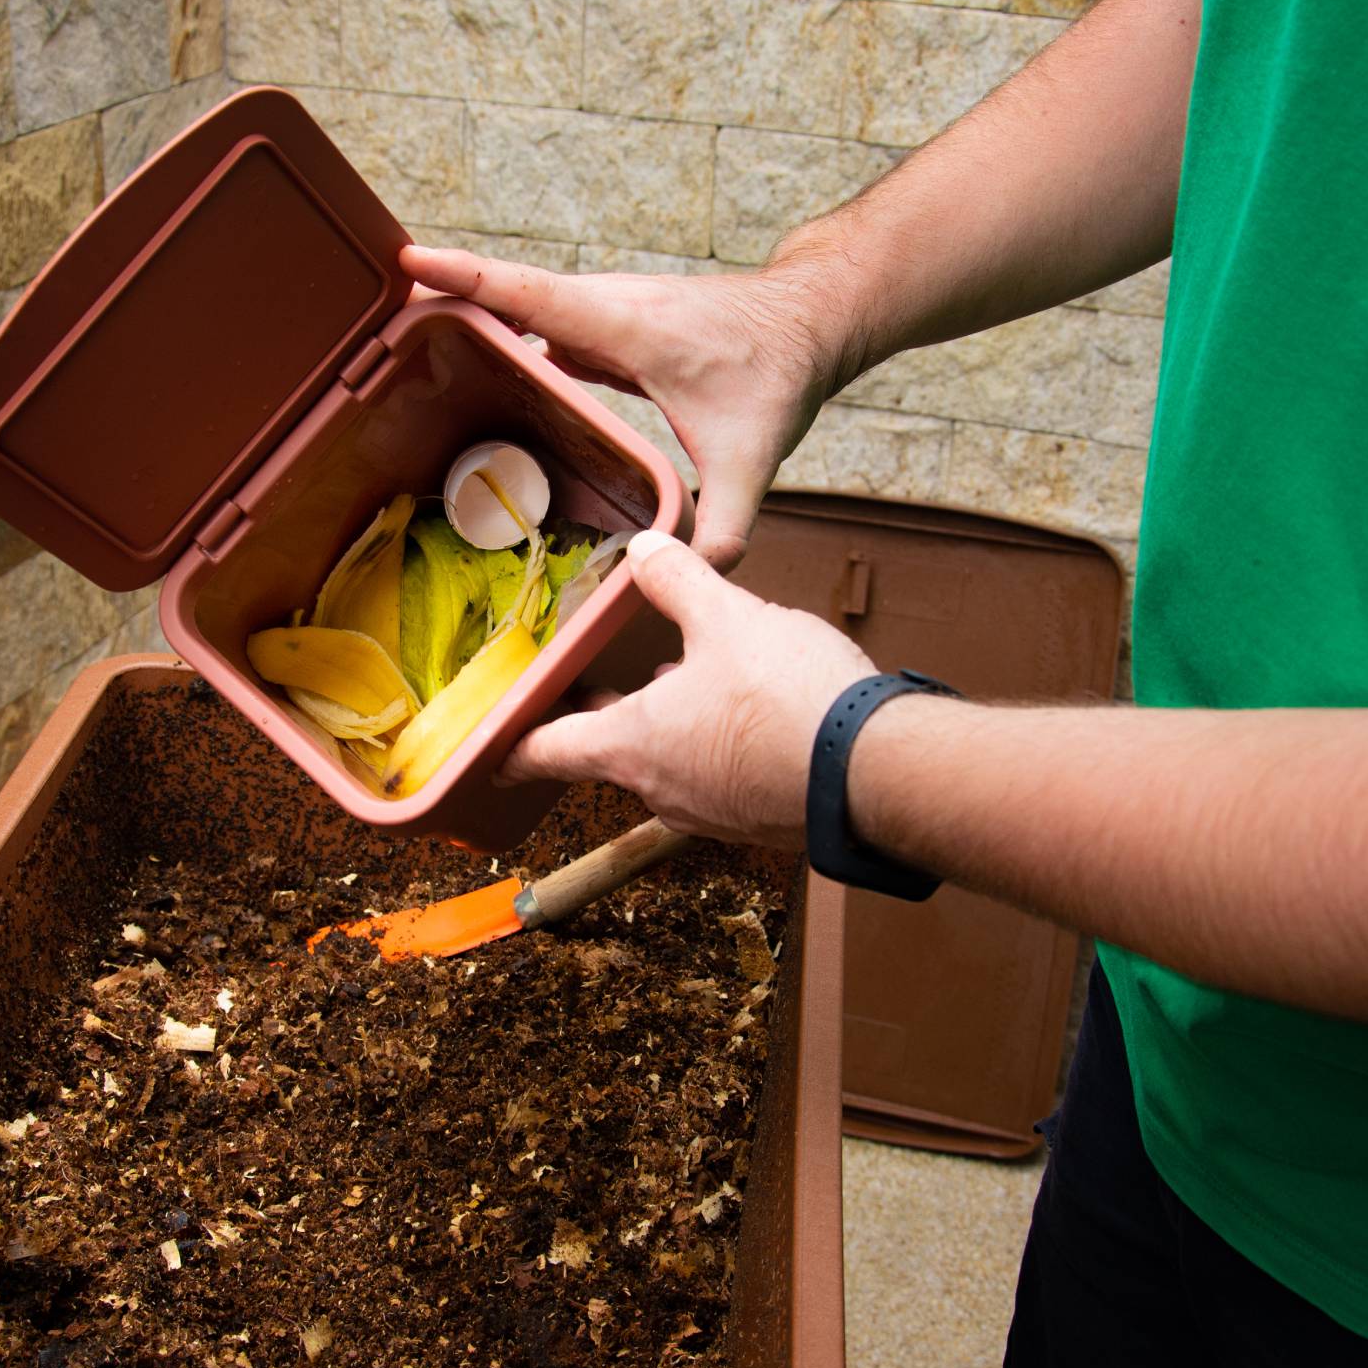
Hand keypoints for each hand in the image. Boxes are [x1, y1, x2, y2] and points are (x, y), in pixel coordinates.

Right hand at [400, 244, 840, 571]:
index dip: (466, 275)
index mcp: (621, 324)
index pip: (526, 292)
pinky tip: (483, 372)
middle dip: (445, 298)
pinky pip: (543, 326)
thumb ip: (726, 520)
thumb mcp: (752, 455)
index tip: (408, 260)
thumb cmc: (778, 370)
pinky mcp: (609, 326)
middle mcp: (604, 306)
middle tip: (380, 324)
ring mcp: (605, 312)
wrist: (809, 320)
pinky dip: (509, 338)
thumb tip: (699, 573)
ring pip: (523, 308)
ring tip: (409, 344)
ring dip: (473, 317)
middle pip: (507, 295)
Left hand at [498, 532, 875, 847]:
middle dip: (605, 718)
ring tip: (682, 679)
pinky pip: (719, 777)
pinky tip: (747, 709)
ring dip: (668, 726)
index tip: (492, 749)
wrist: (875, 773)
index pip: (549, 751)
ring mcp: (711, 811)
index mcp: (632, 744)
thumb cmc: (788, 701)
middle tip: (598, 689)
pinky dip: (716, 744)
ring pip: (669, 764)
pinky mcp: (758, 819)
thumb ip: (679, 580)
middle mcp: (662, 788)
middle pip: (612, 753)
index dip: (514, 745)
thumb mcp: (727, 618)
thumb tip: (646, 549)